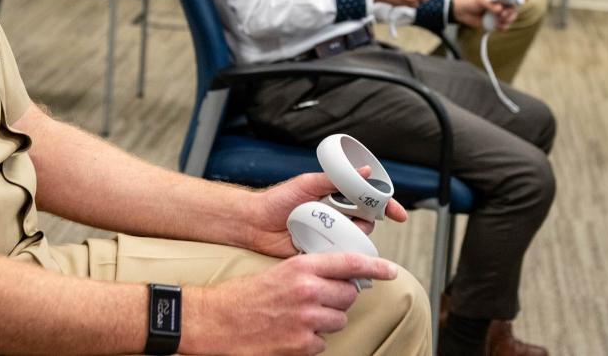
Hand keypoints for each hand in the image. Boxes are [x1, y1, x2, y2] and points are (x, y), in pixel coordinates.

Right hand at [184, 253, 399, 354]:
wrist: (217, 320)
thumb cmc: (245, 295)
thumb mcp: (279, 272)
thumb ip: (309, 272)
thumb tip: (338, 278)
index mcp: (301, 267)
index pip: (349, 263)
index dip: (375, 266)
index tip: (390, 270)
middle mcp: (307, 291)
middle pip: (348, 295)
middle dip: (339, 298)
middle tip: (320, 299)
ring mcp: (306, 319)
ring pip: (338, 319)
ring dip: (326, 320)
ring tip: (301, 317)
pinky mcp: (301, 344)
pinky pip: (323, 343)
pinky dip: (311, 341)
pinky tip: (292, 334)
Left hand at [245, 170, 406, 258]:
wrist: (255, 223)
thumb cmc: (278, 200)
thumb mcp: (308, 183)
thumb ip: (335, 178)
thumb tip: (365, 171)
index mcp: (336, 197)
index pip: (368, 200)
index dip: (386, 206)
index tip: (398, 214)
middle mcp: (337, 216)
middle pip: (367, 220)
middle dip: (367, 220)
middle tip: (351, 217)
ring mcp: (330, 235)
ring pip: (356, 239)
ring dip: (350, 235)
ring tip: (329, 228)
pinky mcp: (322, 252)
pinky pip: (340, 255)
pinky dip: (340, 253)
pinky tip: (329, 247)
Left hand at [451, 0, 516, 30]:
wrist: (462, 12)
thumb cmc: (471, 1)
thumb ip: (489, 3)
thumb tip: (499, 9)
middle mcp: (503, 3)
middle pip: (515, 8)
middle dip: (511, 13)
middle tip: (502, 15)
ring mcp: (500, 13)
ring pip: (511, 18)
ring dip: (506, 21)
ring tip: (497, 21)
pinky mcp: (497, 22)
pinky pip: (505, 26)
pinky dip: (503, 27)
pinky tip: (497, 26)